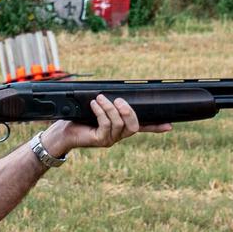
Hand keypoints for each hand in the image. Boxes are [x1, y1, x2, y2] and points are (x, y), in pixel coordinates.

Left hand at [46, 96, 172, 153]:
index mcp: (120, 127)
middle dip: (128, 111)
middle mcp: (118, 135)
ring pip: (119, 124)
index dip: (156, 127)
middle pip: (134, 126)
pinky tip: (94, 105)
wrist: (62, 131)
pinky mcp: (100, 140)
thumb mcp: (96, 108)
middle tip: (119, 100)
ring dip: (110, 108)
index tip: (170, 126)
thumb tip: (116, 91)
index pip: (143, 127)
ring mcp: (110, 139)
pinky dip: (101, 112)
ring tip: (100, 98)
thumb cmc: (78, 118)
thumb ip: (109, 102)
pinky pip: (106, 125)